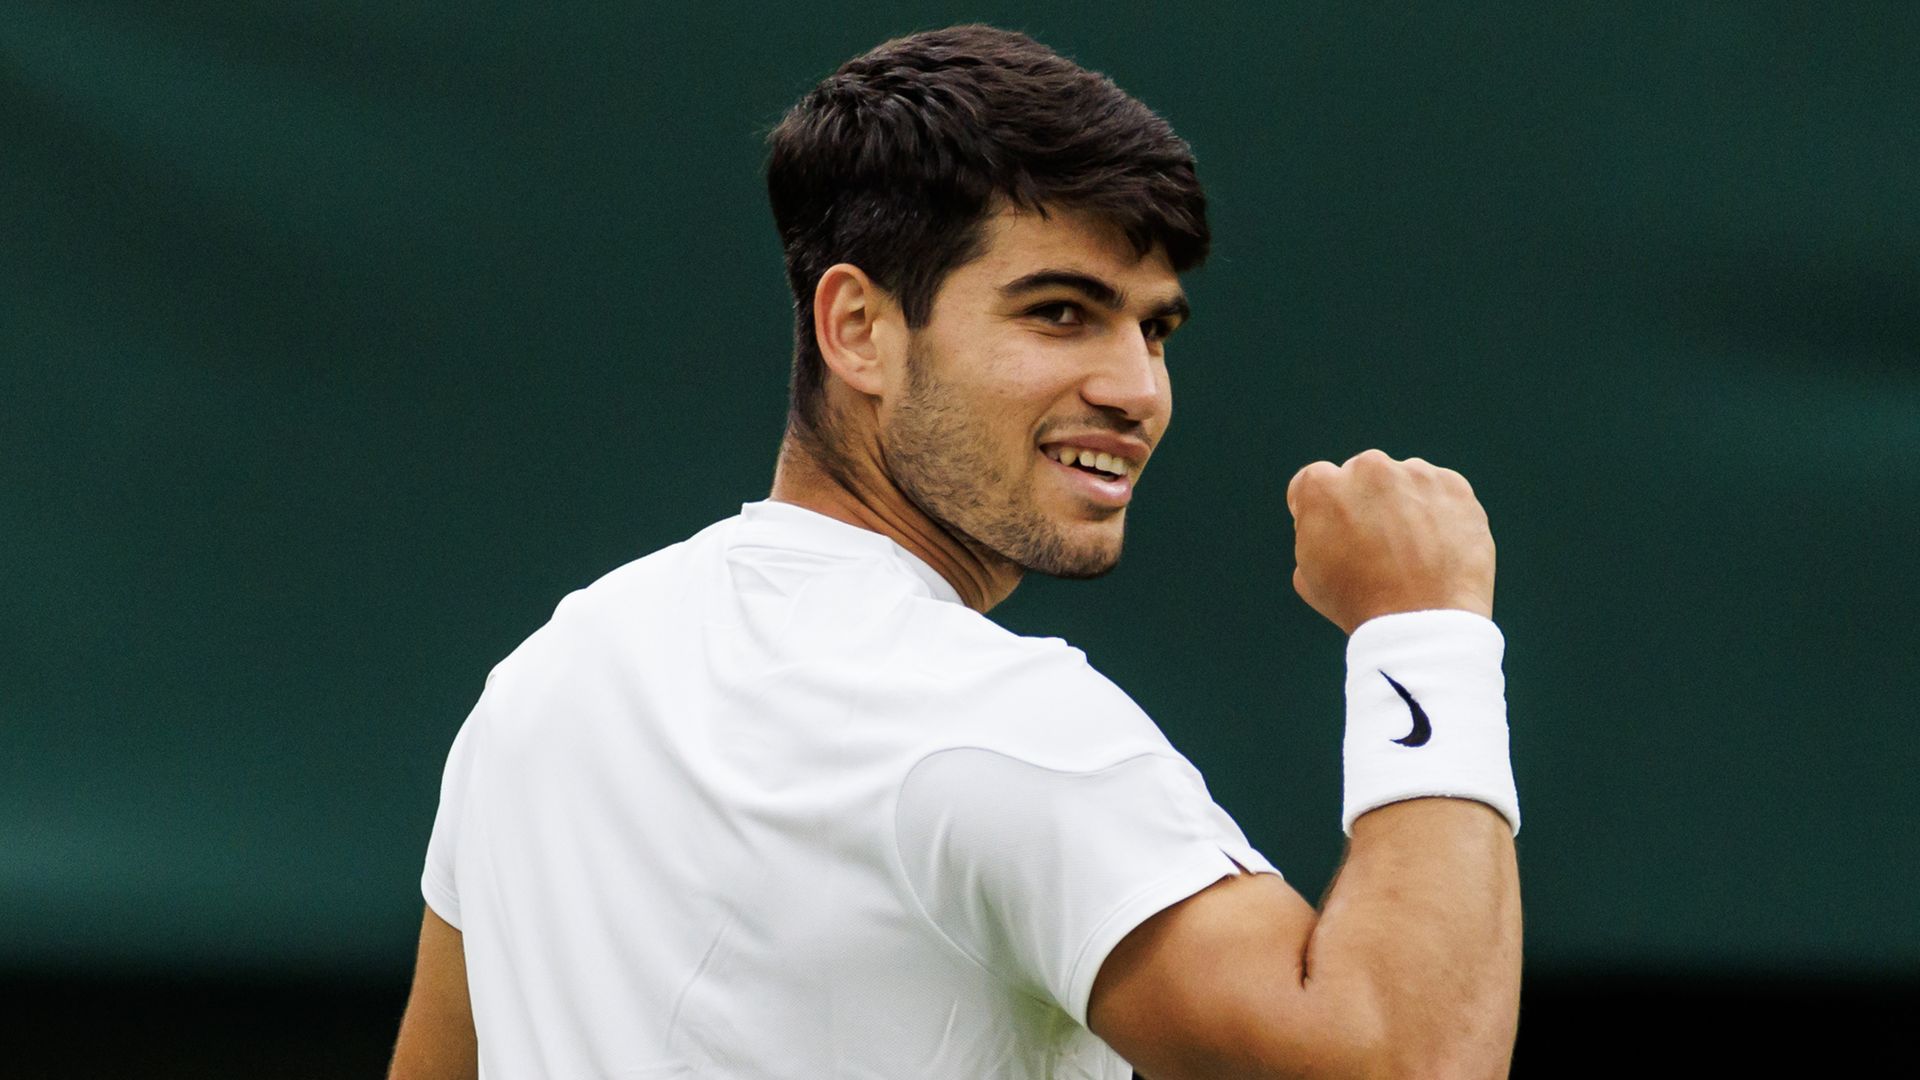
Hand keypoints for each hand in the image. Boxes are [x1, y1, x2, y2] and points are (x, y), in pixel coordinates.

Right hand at [1286, 449, 1494, 634]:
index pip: (1315, 482)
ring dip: (1404, 504)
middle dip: (1366, 501)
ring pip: (1404, 481)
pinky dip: (1439, 513)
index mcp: (1322, 486)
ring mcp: (1415, 473)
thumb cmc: (1358, 605)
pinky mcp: (1454, 486)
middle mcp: (1368, 468)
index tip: (1335, 532)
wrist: (1422, 623)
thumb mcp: (1307, 575)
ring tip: (1412, 551)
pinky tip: (1436, 547)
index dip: (1321, 510)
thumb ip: (1312, 534)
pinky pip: (1440, 493)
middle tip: (1377, 543)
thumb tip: (1330, 526)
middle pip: (1362, 476)